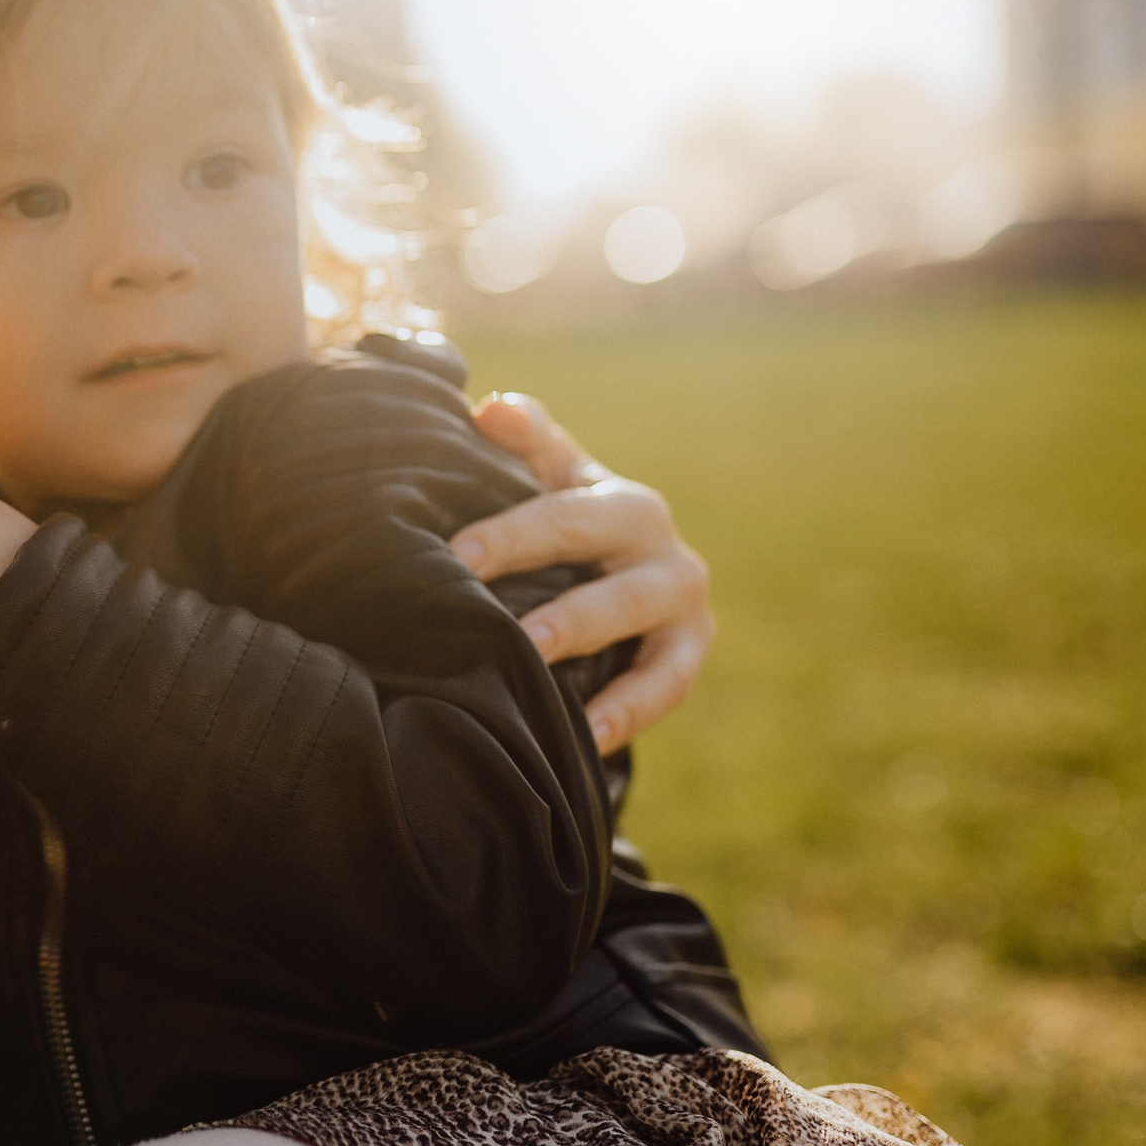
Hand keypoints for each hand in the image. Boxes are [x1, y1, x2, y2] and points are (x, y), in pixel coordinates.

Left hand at [450, 393, 712, 754]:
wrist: (623, 564)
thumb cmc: (566, 515)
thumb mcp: (550, 474)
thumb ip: (525, 437)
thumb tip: (489, 409)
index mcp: (620, 503)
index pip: (562, 516)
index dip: (510, 535)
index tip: (456, 557)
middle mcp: (662, 549)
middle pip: (613, 583)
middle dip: (562, 608)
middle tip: (507, 630)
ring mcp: (683, 605)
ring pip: (646, 637)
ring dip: (599, 659)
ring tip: (541, 668)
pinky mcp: (689, 653)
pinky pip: (664, 687)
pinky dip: (628, 713)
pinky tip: (586, 737)